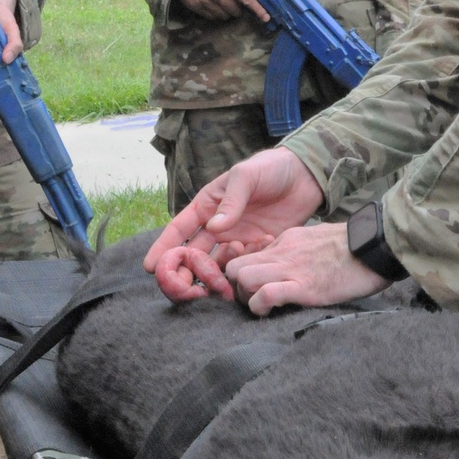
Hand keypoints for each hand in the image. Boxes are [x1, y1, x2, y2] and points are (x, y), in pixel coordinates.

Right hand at [144, 147, 324, 300]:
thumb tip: (215, 227)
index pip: (179, 229)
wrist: (306, 176)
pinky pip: (243, 266)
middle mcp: (218, 226)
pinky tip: (245, 272)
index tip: (151, 267)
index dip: (164, 248)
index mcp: (207, 206)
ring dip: (210, 278)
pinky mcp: (258, 249)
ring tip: (210, 290)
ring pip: (216, 266)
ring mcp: (238, 240)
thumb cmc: (271, 168)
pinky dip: (240, 272)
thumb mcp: (246, 176)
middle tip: (179, 290)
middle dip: (183, 273)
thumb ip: (232, 200)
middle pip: (193, 254)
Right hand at [173, 0, 269, 22]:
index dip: (257, 8)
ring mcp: (206, 2)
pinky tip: (212, 5)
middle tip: (234, 2)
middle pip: (236, 10)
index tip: (266, 17)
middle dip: (238, 8)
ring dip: (227, 12)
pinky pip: (212, 17)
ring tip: (222, 3)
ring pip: (225, 16)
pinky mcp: (197, 8)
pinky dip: (215, 14)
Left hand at [226, 222, 390, 314]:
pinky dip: (260, 306)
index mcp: (286, 240)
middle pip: (234, 267)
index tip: (251, 287)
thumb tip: (289, 263)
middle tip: (252, 299)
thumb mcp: (317, 239)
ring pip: (242, 278)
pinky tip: (269, 312)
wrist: (376, 246)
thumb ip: (298, 248)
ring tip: (261, 307)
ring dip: (246, 297)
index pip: (245, 254)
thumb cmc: (353, 246)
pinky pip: (267, 294)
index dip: (240, 274)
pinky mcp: (304, 286)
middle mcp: (282, 251)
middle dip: (236, 288)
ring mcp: (291, 268)